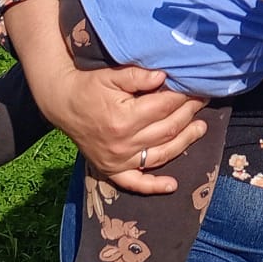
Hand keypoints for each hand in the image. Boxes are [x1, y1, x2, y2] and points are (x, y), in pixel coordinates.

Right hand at [7, 0, 207, 193]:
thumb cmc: (88, 86)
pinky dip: (153, 186)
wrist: (61, 103)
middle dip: (188, 115)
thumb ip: (138, 76)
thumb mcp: (111, 75)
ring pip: (161, 154)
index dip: (183, 97)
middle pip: (167, 130)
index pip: (164, 107)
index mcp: (124, 118)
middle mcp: (123, 143)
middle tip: (201, 102)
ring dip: (184, 143)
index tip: (196, 88)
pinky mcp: (112, 169)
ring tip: (201, 129)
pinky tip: (172, 185)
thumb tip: (165, 77)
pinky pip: (135, 182)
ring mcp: (118, 159)